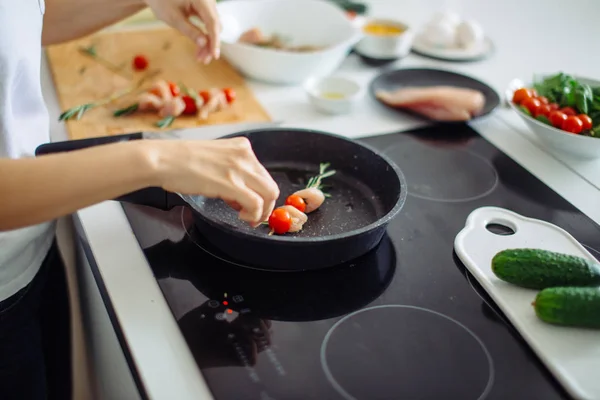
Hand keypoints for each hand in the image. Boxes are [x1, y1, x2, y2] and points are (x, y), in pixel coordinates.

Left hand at [143, 0, 220, 63]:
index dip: (215, 40)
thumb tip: (204, 44)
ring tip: (199, 57)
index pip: (212, 22)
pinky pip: (208, 25)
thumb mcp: (174, 18)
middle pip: (215, 26)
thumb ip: (190, 31)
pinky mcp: (205, 10)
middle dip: (210, 44)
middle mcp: (208, 0)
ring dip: (208, 43)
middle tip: (203, 60)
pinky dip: (205, 37)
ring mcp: (208, 5)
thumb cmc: (162, 2)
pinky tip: (200, 48)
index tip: (215, 55)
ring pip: (213, 27)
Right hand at [144, 137, 278, 224]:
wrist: (162, 159)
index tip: (250, 205)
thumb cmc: (180, 161)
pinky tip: (241, 216)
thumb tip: (241, 197)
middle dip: (266, 206)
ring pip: (269, 194)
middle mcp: (244, 155)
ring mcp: (239, 168)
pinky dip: (253, 215)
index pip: (263, 174)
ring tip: (247, 218)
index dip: (260, 194)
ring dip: (262, 212)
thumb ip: (232, 174)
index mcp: (242, 147)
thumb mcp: (215, 160)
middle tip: (253, 217)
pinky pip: (256, 204)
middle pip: (271, 185)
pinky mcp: (231, 183)